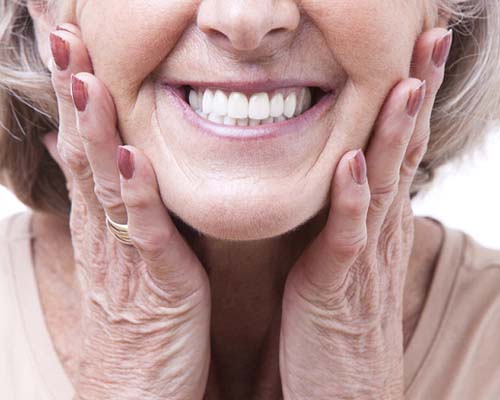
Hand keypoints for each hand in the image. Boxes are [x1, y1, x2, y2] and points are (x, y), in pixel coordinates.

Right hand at [43, 24, 210, 399]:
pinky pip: (144, 232)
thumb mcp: (122, 252)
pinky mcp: (156, 282)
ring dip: (93, 130)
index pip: (81, 146)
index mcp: (102, 220)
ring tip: (84, 79)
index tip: (68, 45)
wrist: (138, 390)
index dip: (75, 95)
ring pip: (104, 183)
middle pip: (82, 152)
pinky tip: (129, 158)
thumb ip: (114, 205)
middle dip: (73, 94)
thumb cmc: (137, 319)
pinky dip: (135, 194)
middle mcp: (104, 230)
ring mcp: (125, 255)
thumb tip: (96, 158)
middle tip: (62, 37)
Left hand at [279, 28, 451, 398]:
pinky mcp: (337, 286)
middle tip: (430, 39)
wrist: (345, 390)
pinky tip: (354, 163)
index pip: (399, 147)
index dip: (409, 99)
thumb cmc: (338, 320)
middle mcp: (378, 230)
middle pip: (404, 152)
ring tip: (405, 82)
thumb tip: (343, 174)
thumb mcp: (345, 256)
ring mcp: (362, 257)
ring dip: (395, 133)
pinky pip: (346, 236)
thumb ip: (347, 215)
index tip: (415, 51)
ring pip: (384, 184)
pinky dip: (352, 199)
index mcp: (376, 221)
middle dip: (417, 94)